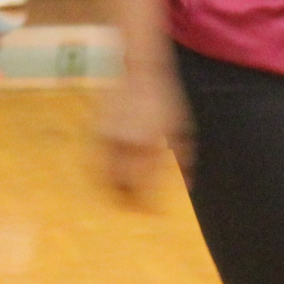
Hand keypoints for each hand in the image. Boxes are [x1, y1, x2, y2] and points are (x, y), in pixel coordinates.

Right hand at [101, 64, 193, 202]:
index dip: (147, 204)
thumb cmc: (164, 101)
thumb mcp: (181, 129)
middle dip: (127, 201)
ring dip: (113, 190)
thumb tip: (187, 187)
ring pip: (103, 176)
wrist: (138, 70)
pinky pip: (97, 161)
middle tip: (137, 208)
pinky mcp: (96, 130)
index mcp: (147, 143)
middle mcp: (124, 142)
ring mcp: (106, 135)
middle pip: (119, 186)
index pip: (143, 186)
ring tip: (124, 196)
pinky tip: (114, 176)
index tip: (153, 213)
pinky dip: (103, 174)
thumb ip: (184, 159)